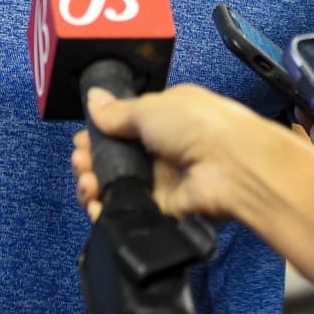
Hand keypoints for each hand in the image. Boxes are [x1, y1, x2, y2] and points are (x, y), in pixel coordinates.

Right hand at [71, 85, 257, 223]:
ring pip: (115, 187)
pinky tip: (95, 204)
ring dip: (93, 184)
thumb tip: (93, 100)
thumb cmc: (198, 125)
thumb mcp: (151, 107)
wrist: (231, 166)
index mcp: (161, 121)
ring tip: (87, 181)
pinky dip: (105, 211)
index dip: (97, 136)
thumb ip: (118, 112)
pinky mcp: (159, 211)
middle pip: (113, 160)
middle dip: (89, 160)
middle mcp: (159, 152)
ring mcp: (159, 183)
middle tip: (81, 160)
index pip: (120, 130)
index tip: (81, 140)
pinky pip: (126, 213)